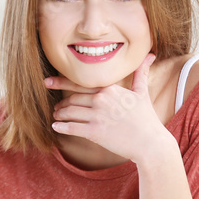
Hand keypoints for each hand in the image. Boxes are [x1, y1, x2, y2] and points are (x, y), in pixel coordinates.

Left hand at [47, 53, 170, 162]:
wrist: (150, 143)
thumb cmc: (146, 118)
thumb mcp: (142, 92)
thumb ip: (140, 73)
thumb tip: (150, 55)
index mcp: (109, 89)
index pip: (80, 83)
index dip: (61, 82)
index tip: (48, 81)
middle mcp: (101, 100)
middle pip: (72, 99)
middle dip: (62, 103)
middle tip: (56, 107)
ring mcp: (97, 116)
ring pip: (69, 112)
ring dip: (60, 114)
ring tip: (57, 116)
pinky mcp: (94, 132)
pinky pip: (71, 128)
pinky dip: (61, 127)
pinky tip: (55, 127)